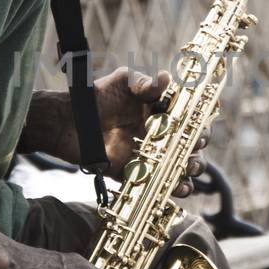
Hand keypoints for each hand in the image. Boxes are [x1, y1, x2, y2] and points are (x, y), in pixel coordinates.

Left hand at [95, 68, 207, 195]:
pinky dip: (169, 189)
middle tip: (194, 147)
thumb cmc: (97, 94)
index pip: (189, 121)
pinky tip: (176, 187)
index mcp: (159, 113)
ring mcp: (146, 155)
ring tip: (187, 168)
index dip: (200, 125)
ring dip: (189, 170)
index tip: (200, 128)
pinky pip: (155, 184)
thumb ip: (144, 82)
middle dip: (197, 149)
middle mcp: (157, 135)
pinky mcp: (132, 173)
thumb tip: (166, 79)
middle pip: (188, 146)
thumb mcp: (123, 81)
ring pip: (177, 168)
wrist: (69, 119)